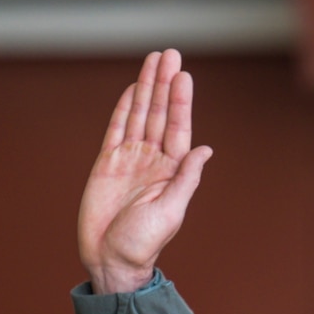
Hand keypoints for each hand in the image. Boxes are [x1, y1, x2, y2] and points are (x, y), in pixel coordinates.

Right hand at [78, 50, 212, 294]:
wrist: (110, 260)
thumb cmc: (143, 243)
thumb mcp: (170, 211)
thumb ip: (186, 178)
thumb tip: (206, 150)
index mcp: (172, 171)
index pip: (178, 128)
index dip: (181, 101)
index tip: (184, 75)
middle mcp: (153, 161)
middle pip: (160, 114)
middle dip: (164, 83)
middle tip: (170, 53)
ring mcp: (130, 160)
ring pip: (140, 115)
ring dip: (147, 88)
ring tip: (154, 59)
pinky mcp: (107, 163)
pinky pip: (117, 129)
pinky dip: (125, 108)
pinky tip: (134, 89)